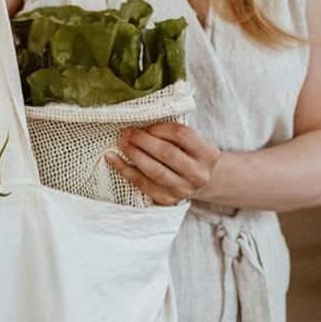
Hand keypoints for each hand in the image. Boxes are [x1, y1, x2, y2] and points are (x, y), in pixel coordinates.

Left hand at [105, 122, 220, 204]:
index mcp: (208, 154)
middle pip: (167, 153)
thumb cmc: (190, 153)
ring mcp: (184, 190)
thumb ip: (172, 132)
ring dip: (133, 154)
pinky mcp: (168, 200)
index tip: (145, 124)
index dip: (159, 128)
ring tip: (121, 142)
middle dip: (142, 140)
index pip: (181, 135)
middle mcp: (198, 174)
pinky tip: (112, 158)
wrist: (202, 181)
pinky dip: (124, 170)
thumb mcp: (192, 141)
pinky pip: (142, 184)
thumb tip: (139, 122)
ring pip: (154, 171)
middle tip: (126, 132)